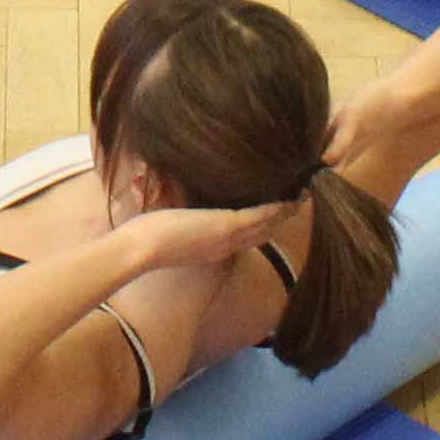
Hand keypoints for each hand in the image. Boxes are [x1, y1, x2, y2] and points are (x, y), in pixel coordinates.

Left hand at [108, 197, 297, 281]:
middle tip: (297, 204)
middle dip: (280, 221)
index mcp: (212, 248)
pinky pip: (260, 215)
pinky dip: (276, 207)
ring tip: (299, 197)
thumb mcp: (170, 223)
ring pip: (266, 226)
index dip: (263, 227)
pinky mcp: (226, 225)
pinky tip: (289, 196)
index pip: (244, 239)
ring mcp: (227, 238)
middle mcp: (225, 247)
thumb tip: (177, 189)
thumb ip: (182, 212)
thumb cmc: (145, 237)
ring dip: (284, 212)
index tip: (276, 214)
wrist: (139, 250)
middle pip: (262, 235)